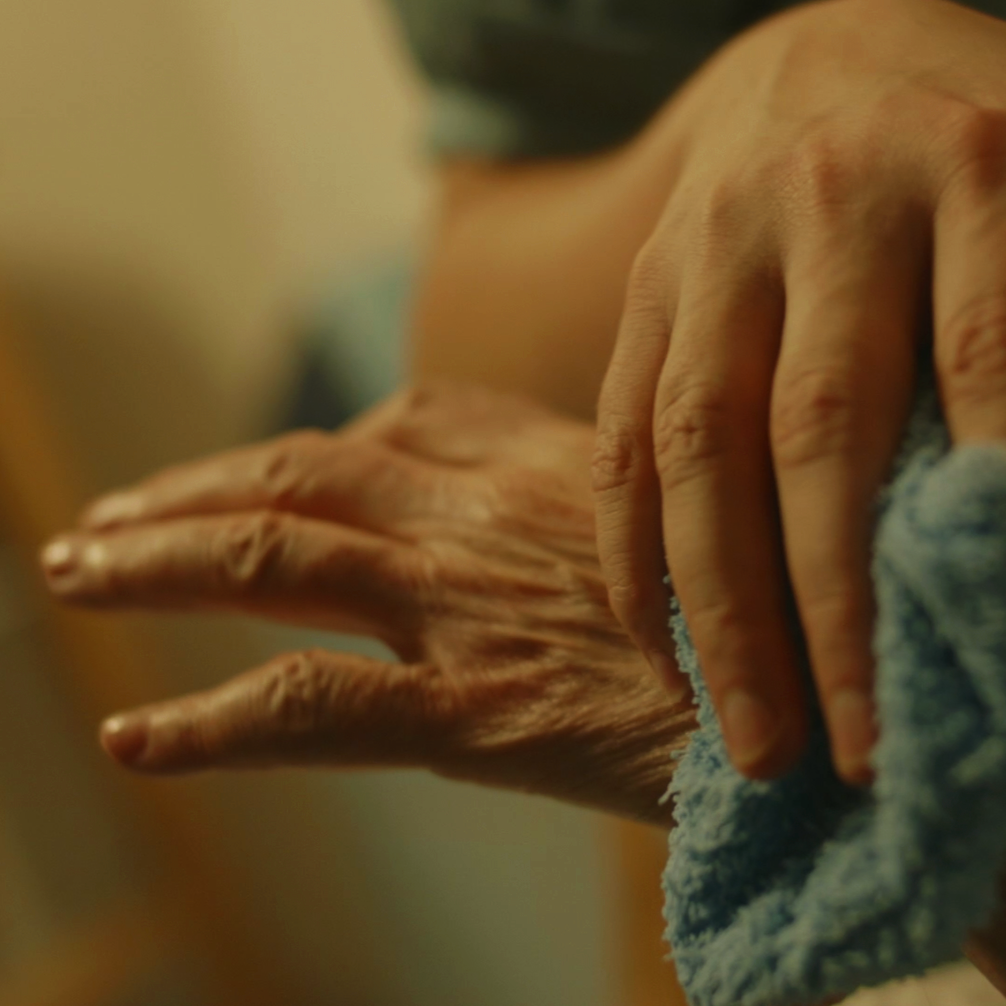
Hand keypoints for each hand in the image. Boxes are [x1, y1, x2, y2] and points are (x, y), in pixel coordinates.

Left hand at [40, 383, 693, 826]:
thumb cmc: (751, 616)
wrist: (823, 709)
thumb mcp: (671, 514)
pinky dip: (213, 725)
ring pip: (280, 562)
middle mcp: (490, 520)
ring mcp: (472, 609)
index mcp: (547, 465)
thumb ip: (590, 496)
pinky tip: (133, 741)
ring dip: (161, 564)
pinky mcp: (479, 712)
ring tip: (70, 573)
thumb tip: (533, 505)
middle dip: (189, 491)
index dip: (297, 447)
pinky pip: (314, 708)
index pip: (391, 425)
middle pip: (302, 477)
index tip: (242, 477)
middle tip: (101, 520)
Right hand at [594, 0, 1005, 783]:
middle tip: (852, 753)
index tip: (975, 672)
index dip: (973, 521)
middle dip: (831, 607)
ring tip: (751, 736)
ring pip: (696, 447)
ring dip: (720, 609)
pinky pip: (618, 435)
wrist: (820, 69)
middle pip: (818, 426)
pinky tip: (662, 652)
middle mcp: (821, 203)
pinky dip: (634, 555)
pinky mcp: (639, 297)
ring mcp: (706, 253)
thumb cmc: (964, 148)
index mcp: (968, 164)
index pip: (982, 359)